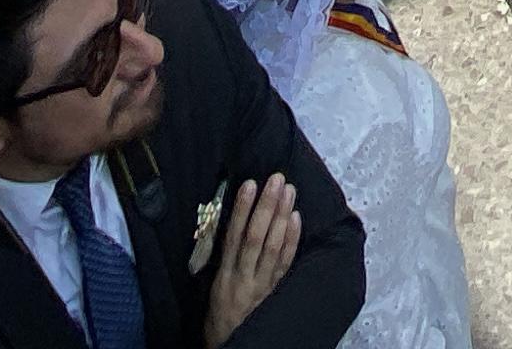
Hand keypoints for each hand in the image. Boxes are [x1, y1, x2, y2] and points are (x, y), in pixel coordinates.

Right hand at [201, 175, 302, 347]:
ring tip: (289, 191)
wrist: (231, 346)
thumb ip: (223, 257)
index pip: (232, 237)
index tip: (249, 184)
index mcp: (224, 275)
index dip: (240, 210)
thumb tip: (231, 222)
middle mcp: (243, 278)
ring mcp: (262, 286)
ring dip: (282, 217)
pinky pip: (285, 264)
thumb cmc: (219, 314)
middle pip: (255, 237)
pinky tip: (297, 219)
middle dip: (267, 207)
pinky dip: (292, 241)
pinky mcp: (275, 292)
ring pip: (273, 248)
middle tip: (277, 179)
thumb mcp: (214, 286)